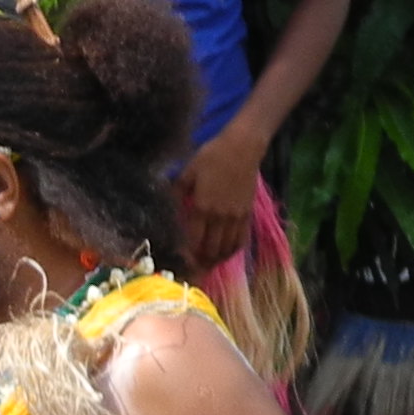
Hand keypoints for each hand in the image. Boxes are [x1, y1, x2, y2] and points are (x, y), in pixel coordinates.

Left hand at [173, 127, 263, 265]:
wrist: (243, 146)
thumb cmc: (212, 156)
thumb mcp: (187, 172)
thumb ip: (176, 193)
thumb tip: (165, 209)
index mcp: (202, 207)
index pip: (193, 240)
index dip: (186, 255)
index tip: (180, 262)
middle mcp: (220, 216)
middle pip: (210, 250)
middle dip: (200, 263)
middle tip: (192, 268)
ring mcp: (236, 216)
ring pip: (227, 248)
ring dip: (216, 260)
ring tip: (206, 264)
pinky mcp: (248, 213)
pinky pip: (241, 239)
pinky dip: (232, 251)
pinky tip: (224, 254)